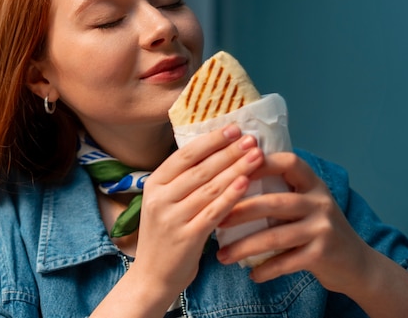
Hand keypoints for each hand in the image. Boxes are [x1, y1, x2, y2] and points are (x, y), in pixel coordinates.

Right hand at [131, 125, 262, 295]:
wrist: (151, 278)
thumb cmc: (164, 237)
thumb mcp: (164, 204)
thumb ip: (181, 182)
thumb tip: (215, 154)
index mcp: (153, 184)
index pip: (184, 155)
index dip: (211, 141)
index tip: (233, 128)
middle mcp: (160, 198)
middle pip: (200, 168)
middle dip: (228, 151)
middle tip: (251, 138)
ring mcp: (172, 218)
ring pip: (209, 187)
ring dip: (236, 169)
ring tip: (256, 156)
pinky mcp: (187, 237)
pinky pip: (213, 211)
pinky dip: (231, 196)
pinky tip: (246, 183)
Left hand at [216, 152, 371, 293]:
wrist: (357, 264)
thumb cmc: (318, 229)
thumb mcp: (307, 203)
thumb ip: (281, 192)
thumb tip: (232, 181)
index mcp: (313, 184)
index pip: (288, 162)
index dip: (261, 163)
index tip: (233, 171)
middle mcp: (320, 202)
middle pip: (274, 202)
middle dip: (240, 211)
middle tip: (215, 220)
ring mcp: (323, 228)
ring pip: (276, 236)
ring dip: (244, 247)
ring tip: (222, 255)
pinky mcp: (323, 254)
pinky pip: (287, 262)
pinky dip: (266, 269)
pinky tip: (250, 274)